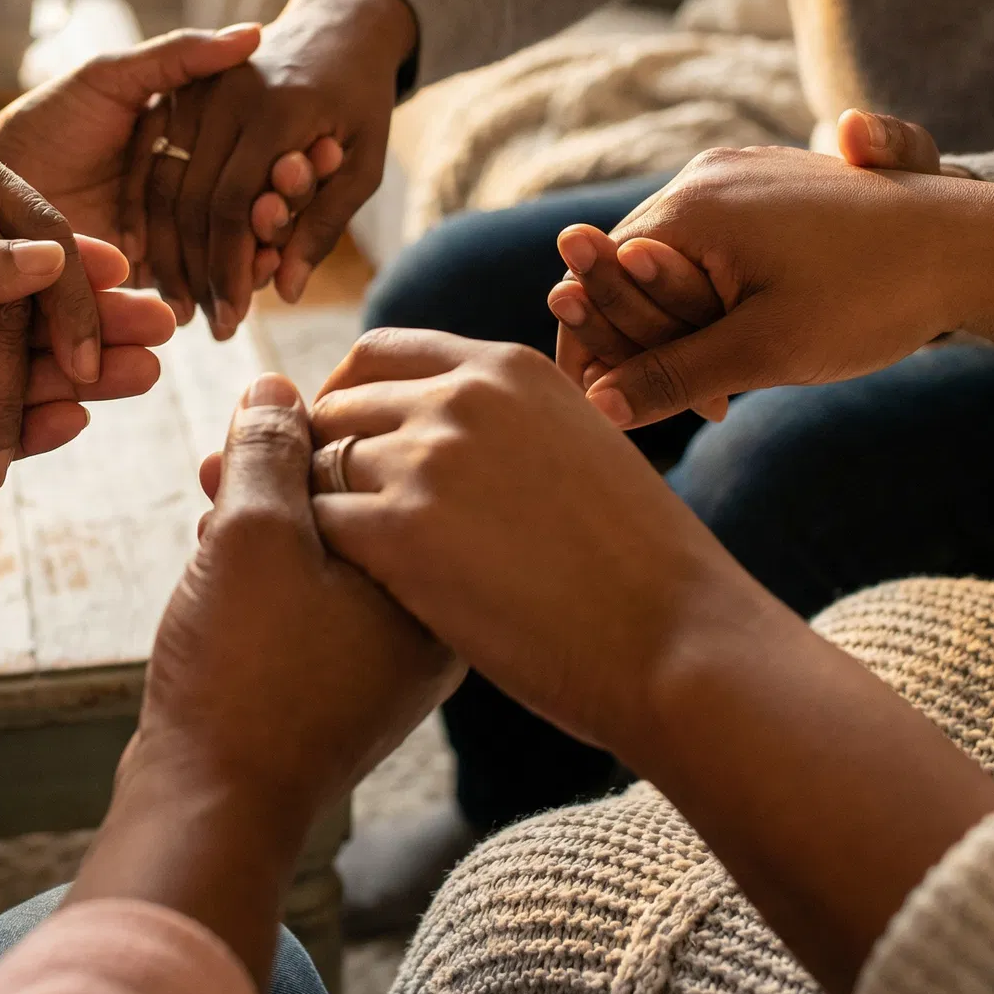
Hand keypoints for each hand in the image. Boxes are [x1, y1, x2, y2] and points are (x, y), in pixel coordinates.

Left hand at [0, 25, 343, 299]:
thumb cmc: (47, 117)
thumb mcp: (113, 77)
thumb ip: (179, 59)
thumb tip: (253, 33)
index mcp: (188, 154)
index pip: (252, 166)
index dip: (285, 165)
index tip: (321, 154)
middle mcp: (182, 203)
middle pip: (245, 220)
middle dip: (273, 221)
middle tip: (291, 214)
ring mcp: (160, 249)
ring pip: (219, 264)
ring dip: (249, 266)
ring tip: (270, 265)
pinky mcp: (129, 290)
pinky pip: (172, 300)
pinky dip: (202, 300)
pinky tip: (226, 300)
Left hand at [0, 233, 172, 524]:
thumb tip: (50, 254)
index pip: (12, 260)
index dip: (72, 269)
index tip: (130, 267)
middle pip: (32, 322)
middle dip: (98, 325)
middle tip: (163, 325)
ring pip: (23, 381)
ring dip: (86, 378)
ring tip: (145, 373)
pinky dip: (39, 428)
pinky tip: (83, 416)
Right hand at [139, 0, 414, 336]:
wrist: (337, 25)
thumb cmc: (359, 101)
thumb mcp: (364, 162)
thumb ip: (325, 225)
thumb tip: (288, 293)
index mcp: (276, 111)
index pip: (235, 207)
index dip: (230, 269)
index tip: (234, 320)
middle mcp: (226, 96)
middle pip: (192, 201)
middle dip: (198, 272)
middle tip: (208, 326)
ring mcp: (195, 88)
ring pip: (162, 183)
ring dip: (166, 249)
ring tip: (180, 303)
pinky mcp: (176, 88)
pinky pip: (147, 157)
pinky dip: (142, 211)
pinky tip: (145, 258)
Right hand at [143, 373, 456, 827]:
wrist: (211, 803)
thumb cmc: (243, 674)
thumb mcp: (254, 535)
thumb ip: (274, 450)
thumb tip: (281, 388)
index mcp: (440, 571)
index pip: (394, 456)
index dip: (307, 435)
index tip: (250, 454)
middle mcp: (433, 612)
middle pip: (367, 494)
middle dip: (282, 476)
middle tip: (220, 485)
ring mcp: (392, 650)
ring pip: (334, 540)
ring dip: (267, 518)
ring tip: (211, 528)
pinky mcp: (346, 676)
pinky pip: (317, 590)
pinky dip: (269, 569)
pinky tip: (218, 568)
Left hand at [307, 330, 760, 753]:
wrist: (677, 639)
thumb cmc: (642, 566)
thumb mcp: (581, 447)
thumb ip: (510, 424)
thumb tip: (449, 435)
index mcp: (506, 367)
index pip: (379, 355)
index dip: (347, 400)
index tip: (342, 444)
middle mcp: (461, 396)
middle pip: (337, 405)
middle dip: (317, 454)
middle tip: (324, 513)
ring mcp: (428, 460)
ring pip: (317, 466)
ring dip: (316, 509)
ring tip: (334, 560)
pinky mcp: (402, 533)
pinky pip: (318, 526)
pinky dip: (320, 557)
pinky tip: (346, 593)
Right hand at [575, 143, 975, 427]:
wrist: (981, 246)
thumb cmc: (872, 299)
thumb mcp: (763, 352)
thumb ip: (670, 378)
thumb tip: (597, 410)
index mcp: (689, 207)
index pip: (595, 282)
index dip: (599, 354)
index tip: (625, 414)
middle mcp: (705, 175)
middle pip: (632, 271)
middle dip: (651, 347)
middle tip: (708, 410)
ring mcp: (741, 174)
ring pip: (675, 263)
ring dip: (688, 328)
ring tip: (735, 388)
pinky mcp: (773, 185)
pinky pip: (715, 247)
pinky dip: (718, 299)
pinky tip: (759, 342)